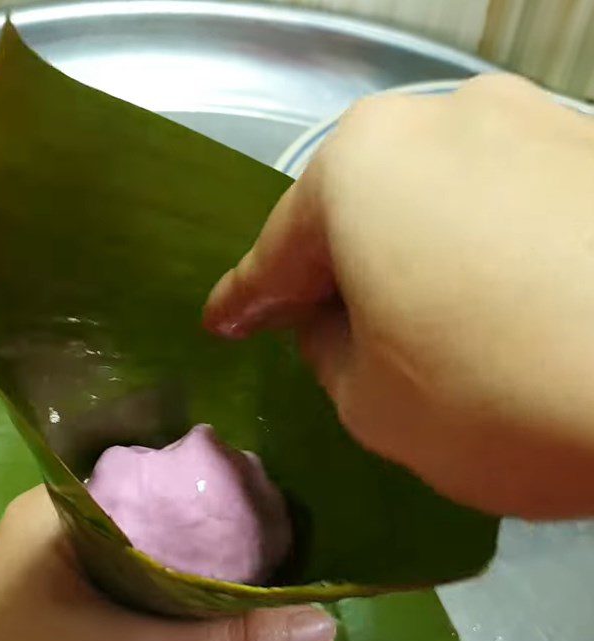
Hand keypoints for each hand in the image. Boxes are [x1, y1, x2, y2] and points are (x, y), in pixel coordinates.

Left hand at [0, 486, 334, 640]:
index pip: (143, 470)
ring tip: (265, 541)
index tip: (266, 482)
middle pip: (148, 505)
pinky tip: (224, 586)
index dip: (204, 476)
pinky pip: (137, 576)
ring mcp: (65, 566)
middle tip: (278, 512)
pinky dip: (177, 582)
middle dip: (208, 513)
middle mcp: (59, 524)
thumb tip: (325, 621)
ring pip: (145, 544)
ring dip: (195, 551)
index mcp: (55, 508)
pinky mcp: (75, 605)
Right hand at [204, 75, 593, 518]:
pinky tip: (500, 302)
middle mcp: (444, 119)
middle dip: (335, 272)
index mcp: (361, 169)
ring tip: (423, 321)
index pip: (278, 253)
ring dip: (414, 256)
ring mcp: (534, 123)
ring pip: (436, 200)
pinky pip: (505, 204)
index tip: (222, 324)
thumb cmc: (499, 397)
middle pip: (358, 210)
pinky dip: (483, 250)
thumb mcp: (372, 405)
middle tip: (320, 328)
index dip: (245, 301)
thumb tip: (339, 319)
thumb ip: (329, 353)